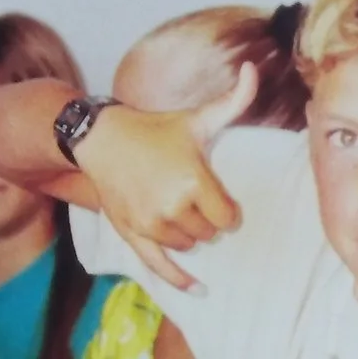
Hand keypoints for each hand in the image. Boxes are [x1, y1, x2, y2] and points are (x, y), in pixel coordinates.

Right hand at [78, 62, 257, 291]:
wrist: (102, 140)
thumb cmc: (155, 128)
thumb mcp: (196, 118)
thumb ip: (233, 100)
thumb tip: (255, 68)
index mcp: (193, 181)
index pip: (227, 218)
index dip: (228, 210)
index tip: (220, 198)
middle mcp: (172, 206)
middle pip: (209, 233)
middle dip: (208, 220)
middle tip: (196, 200)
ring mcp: (151, 223)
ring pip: (188, 245)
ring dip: (191, 234)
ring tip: (181, 211)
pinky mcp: (132, 233)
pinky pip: (159, 266)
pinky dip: (179, 279)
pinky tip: (198, 289)